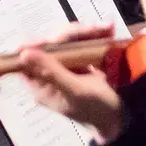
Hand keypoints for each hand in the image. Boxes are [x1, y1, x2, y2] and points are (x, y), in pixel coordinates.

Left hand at [18, 23, 123, 144]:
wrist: (120, 118)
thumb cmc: (96, 109)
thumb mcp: (74, 91)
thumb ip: (51, 72)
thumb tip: (24, 53)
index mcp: (40, 85)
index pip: (26, 59)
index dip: (37, 44)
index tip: (56, 38)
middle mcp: (48, 73)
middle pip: (50, 43)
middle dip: (72, 34)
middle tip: (94, 30)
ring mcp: (63, 65)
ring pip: (66, 39)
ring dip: (86, 32)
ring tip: (107, 28)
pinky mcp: (78, 60)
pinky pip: (80, 41)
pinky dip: (93, 35)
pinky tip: (108, 31)